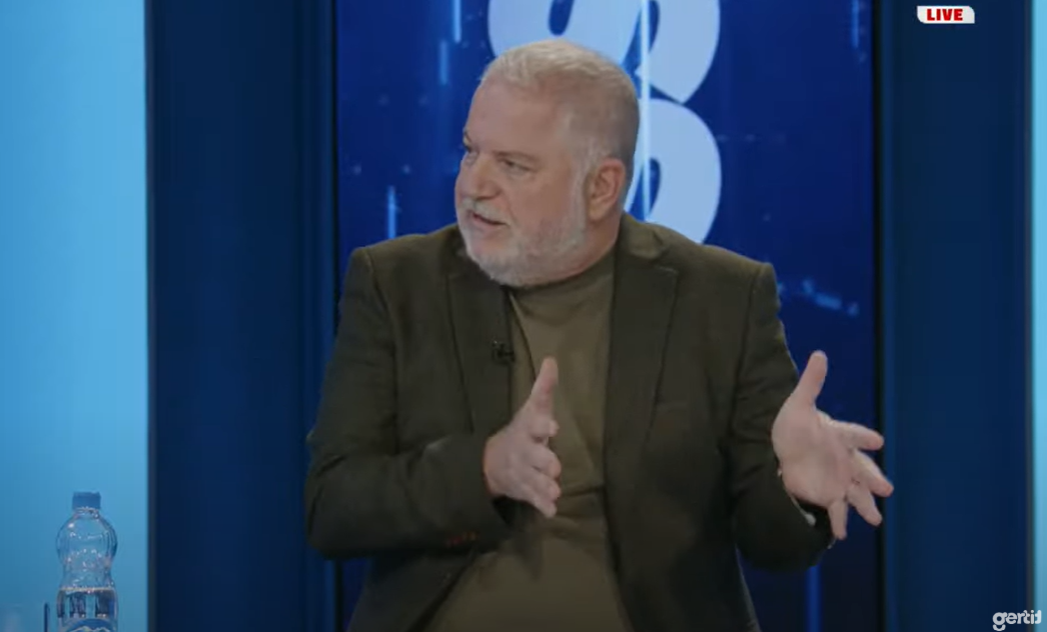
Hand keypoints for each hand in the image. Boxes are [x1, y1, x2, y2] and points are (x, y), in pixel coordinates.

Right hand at [483, 357, 562, 516]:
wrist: (493, 462)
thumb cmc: (523, 431)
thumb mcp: (532, 409)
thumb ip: (544, 388)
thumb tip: (552, 359)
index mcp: (527, 430)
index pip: (534, 425)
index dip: (543, 426)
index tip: (553, 427)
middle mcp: (524, 452)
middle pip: (533, 457)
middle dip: (543, 462)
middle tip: (555, 468)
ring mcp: (523, 473)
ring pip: (533, 480)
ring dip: (543, 486)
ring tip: (555, 492)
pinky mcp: (525, 490)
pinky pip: (533, 499)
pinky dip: (541, 505)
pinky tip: (551, 511)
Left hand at [772, 351, 893, 538]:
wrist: (780, 451)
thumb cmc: (792, 426)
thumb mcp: (798, 404)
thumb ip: (811, 382)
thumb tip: (820, 354)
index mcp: (838, 435)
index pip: (852, 434)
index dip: (862, 436)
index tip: (877, 440)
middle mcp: (842, 458)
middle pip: (861, 470)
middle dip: (873, 479)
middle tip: (886, 489)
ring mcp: (837, 478)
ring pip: (855, 492)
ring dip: (865, 505)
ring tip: (876, 520)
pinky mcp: (826, 493)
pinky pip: (837, 509)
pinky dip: (840, 521)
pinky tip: (842, 534)